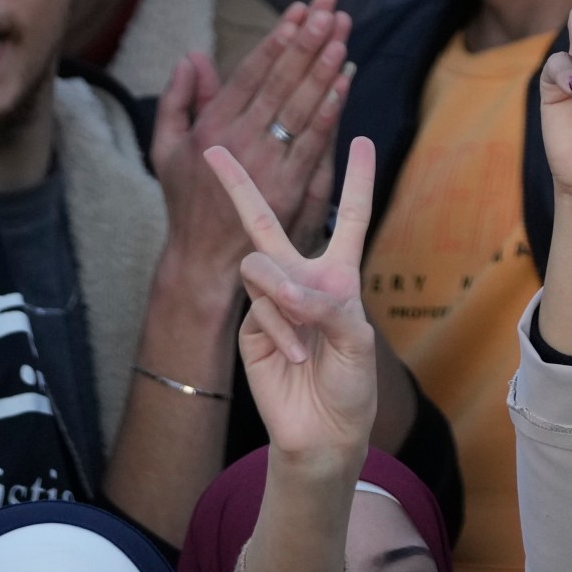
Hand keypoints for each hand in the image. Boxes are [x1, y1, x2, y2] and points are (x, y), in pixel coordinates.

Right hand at [154, 0, 352, 271]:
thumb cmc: (186, 201)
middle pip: (280, 81)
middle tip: (329, 7)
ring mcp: (265, 164)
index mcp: (211, 125)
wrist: (202, 260)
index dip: (277, 39)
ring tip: (342, 34)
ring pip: (299, 106)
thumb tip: (191, 57)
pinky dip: (329, 110)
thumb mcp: (167, 147)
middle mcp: (237, 140)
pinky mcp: (288, 188)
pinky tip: (344, 83)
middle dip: (307, 40)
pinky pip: (313, 142)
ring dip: (323, 67)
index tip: (299, 11)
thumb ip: (179, 99)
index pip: (250, 73)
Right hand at [209, 136, 376, 461]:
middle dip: (238, 186)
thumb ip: (326, 303)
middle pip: (268, 221)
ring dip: (282, 294)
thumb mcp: (358, 339)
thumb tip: (282, 286)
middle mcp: (302, 280)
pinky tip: (296, 355)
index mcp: (340, 276)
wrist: (323, 431)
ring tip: (306, 332)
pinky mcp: (249, 327)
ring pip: (258, 266)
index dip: (355, 180)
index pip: (350, 218)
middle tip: (213, 148)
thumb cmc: (351, 384)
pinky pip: (258, 307)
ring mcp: (271, 303)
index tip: (358, 140)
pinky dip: (280, 329)